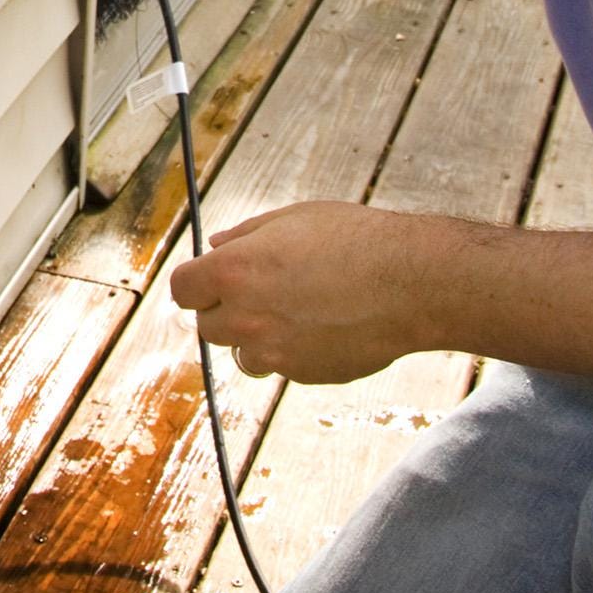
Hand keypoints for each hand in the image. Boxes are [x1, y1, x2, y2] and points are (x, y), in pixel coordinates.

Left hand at [168, 202, 441, 384]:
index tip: (212, 280)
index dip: (196, 284)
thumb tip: (214, 245)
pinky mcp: (303, 374)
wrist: (411, 283)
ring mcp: (274, 352)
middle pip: (208, 326)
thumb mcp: (293, 218)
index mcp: (233, 271)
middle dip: (226, 311)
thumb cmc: (354, 239)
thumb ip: (245, 235)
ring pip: (244, 353)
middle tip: (262, 291)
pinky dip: (294, 352)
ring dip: (258, 336)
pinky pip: (283, 366)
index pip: (181, 290)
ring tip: (299, 309)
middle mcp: (245, 317)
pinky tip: (327, 326)